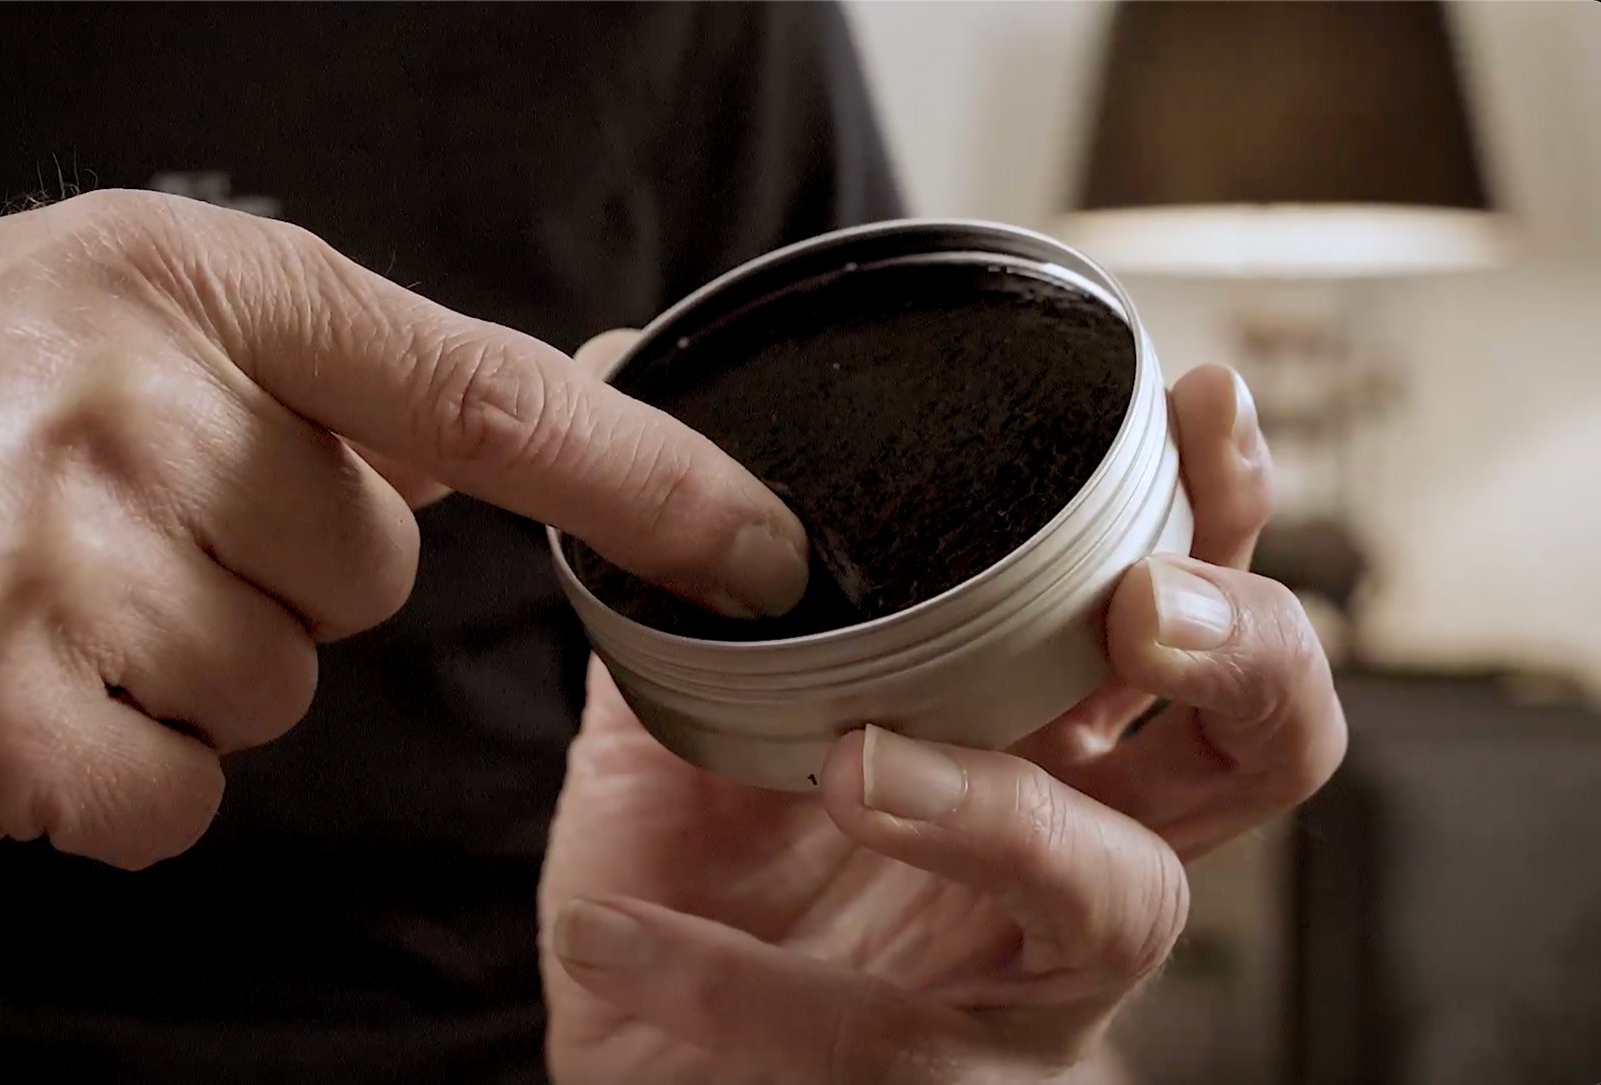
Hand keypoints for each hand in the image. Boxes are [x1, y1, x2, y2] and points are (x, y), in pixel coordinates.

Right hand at [0, 192, 808, 868]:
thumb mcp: (87, 307)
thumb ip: (296, 373)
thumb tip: (497, 442)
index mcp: (177, 283)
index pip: (470, 390)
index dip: (639, 474)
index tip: (755, 539)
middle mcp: (127, 401)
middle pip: (358, 580)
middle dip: (261, 581)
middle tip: (101, 534)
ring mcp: (48, 564)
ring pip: (267, 698)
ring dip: (172, 680)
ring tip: (22, 604)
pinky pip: (170, 800)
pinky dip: (103, 778)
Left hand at [540, 335, 1344, 1083]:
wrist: (631, 1055)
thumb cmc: (688, 874)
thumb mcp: (681, 714)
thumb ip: (683, 585)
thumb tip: (621, 373)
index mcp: (1039, 732)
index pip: (1181, 609)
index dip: (1219, 509)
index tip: (1192, 402)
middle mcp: (1077, 842)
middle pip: (1267, 750)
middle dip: (1248, 653)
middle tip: (1141, 599)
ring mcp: (1031, 980)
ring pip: (1117, 898)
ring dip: (998, 812)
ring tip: (855, 763)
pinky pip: (877, 1042)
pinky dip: (734, 979)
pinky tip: (610, 928)